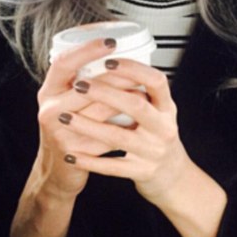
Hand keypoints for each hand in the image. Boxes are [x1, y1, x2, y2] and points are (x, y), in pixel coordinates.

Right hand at [32, 35, 126, 198]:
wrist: (58, 170)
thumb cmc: (67, 129)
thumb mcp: (64, 101)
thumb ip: (80, 81)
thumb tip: (114, 55)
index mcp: (48, 91)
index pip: (65, 63)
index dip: (88, 50)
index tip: (111, 42)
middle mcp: (49, 110)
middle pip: (88, 87)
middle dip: (117, 79)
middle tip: (138, 74)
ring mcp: (59, 132)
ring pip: (100, 111)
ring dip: (126, 102)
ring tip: (143, 95)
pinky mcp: (74, 152)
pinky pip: (105, 137)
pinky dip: (123, 128)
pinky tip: (136, 122)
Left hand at [56, 57, 193, 204]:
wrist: (172, 176)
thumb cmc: (157, 137)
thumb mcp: (158, 112)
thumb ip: (140, 92)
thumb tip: (106, 62)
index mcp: (166, 108)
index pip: (156, 81)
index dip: (133, 69)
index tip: (108, 60)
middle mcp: (163, 128)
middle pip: (136, 106)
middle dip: (105, 93)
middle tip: (79, 85)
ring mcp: (153, 151)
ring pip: (118, 137)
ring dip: (88, 126)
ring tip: (65, 117)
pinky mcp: (142, 172)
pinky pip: (112, 166)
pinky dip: (90, 160)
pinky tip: (71, 154)